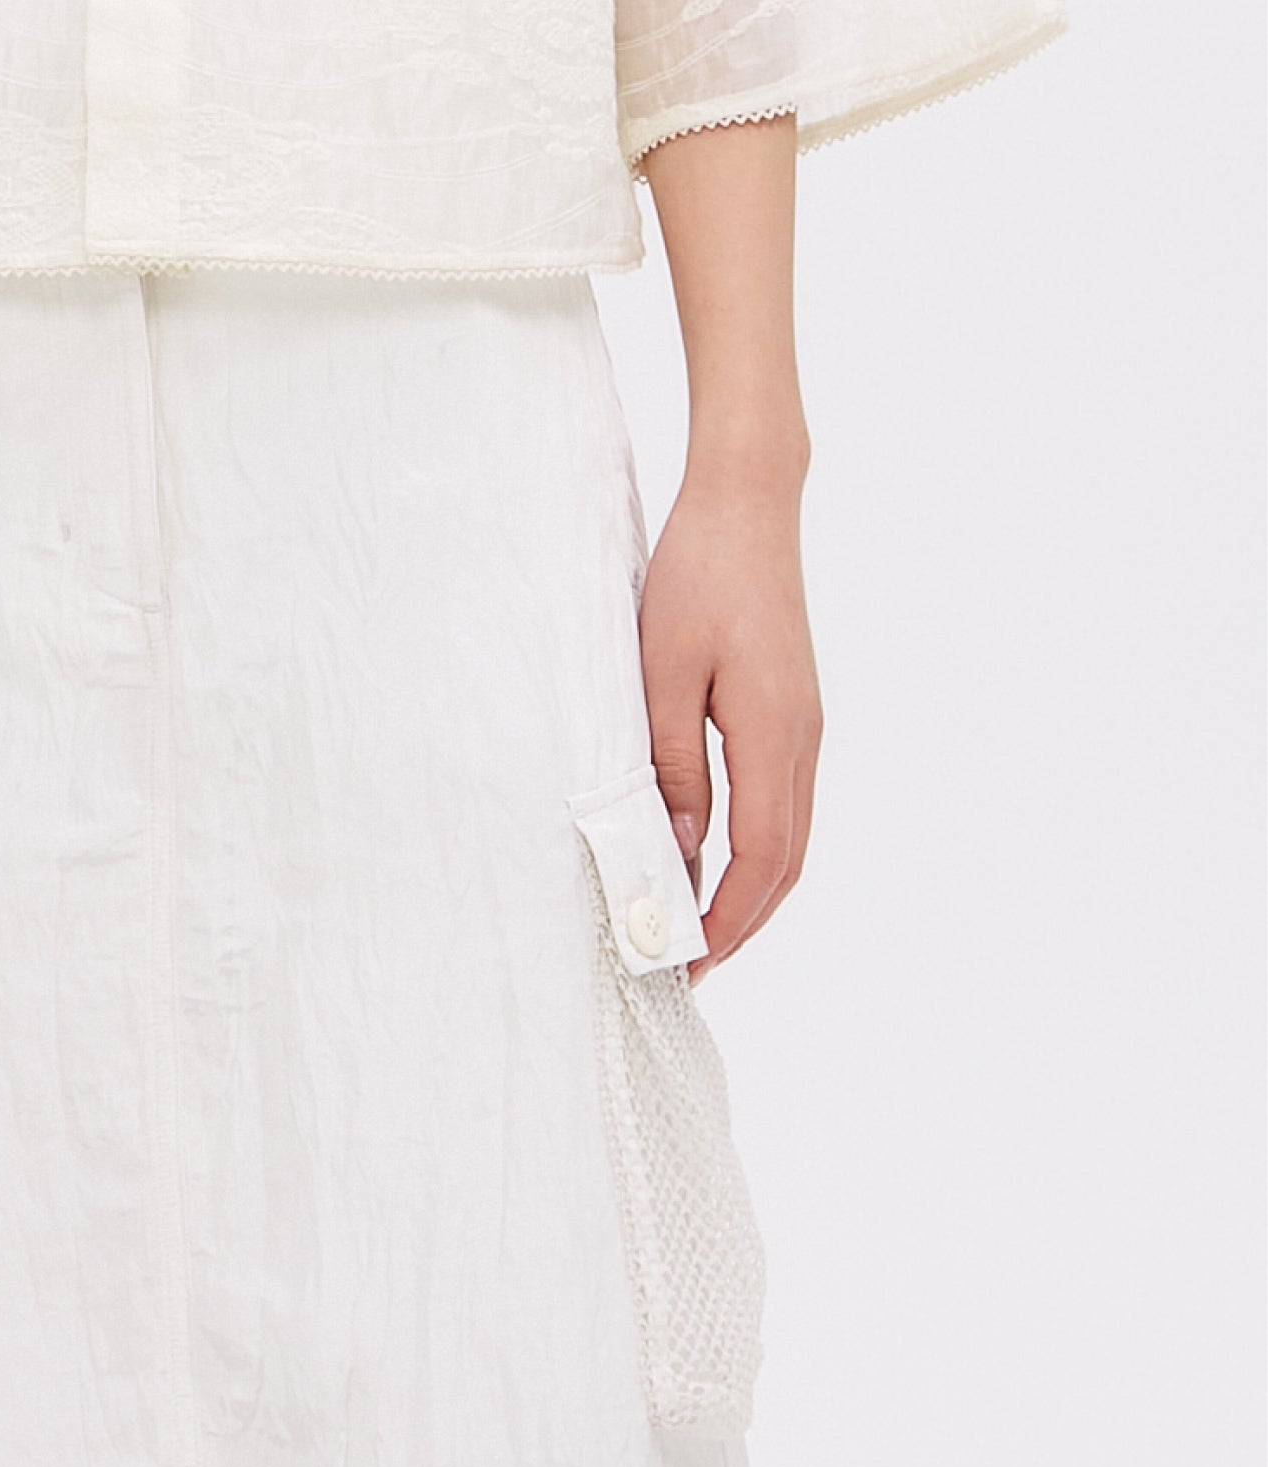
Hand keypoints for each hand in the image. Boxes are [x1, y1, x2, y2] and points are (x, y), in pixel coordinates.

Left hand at [639, 452, 820, 976]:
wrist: (748, 502)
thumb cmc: (698, 575)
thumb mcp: (662, 670)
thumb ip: (670, 764)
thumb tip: (674, 850)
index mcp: (773, 735)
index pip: (760, 860)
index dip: (728, 921)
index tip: (688, 964)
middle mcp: (802, 740)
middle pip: (786, 861)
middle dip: (743, 922)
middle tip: (690, 964)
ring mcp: (805, 724)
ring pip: (790, 834)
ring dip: (751, 887)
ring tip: (698, 922)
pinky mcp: (793, 707)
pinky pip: (783, 798)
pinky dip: (757, 844)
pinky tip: (716, 851)